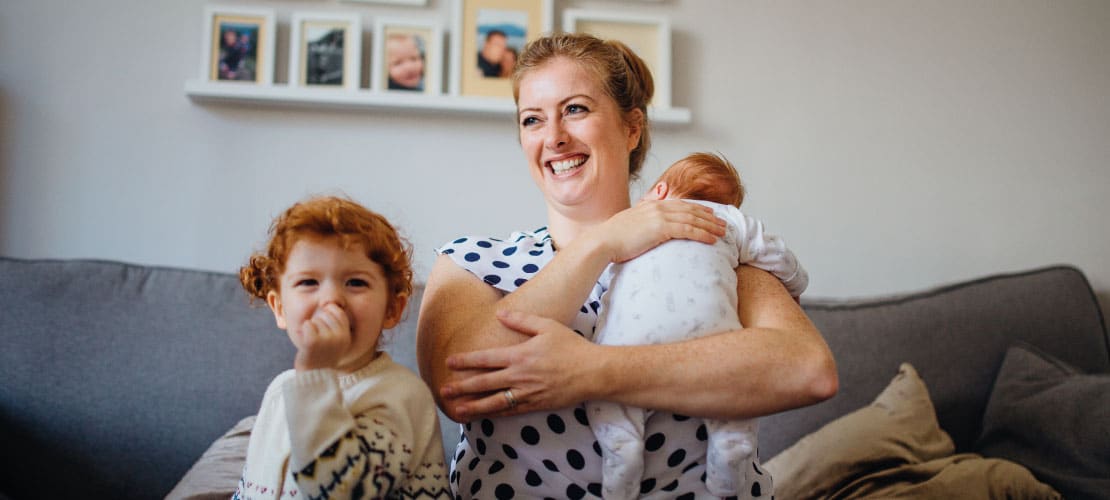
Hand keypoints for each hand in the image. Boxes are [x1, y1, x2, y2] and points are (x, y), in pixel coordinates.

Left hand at [292, 303, 350, 370]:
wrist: (312, 375)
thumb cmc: (322, 355)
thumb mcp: (336, 341)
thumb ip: (336, 325)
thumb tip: (328, 303)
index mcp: (346, 337)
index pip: (338, 312)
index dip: (328, 315)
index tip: (324, 328)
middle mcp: (339, 338)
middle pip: (325, 314)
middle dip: (319, 323)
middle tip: (318, 340)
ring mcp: (326, 340)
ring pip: (315, 320)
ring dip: (310, 329)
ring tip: (312, 343)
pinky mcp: (312, 342)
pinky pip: (307, 325)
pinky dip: (303, 331)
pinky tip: (306, 341)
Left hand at [440, 310, 596, 419]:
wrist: (593, 372)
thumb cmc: (571, 346)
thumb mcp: (547, 326)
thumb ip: (521, 320)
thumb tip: (500, 313)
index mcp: (520, 355)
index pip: (486, 359)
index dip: (466, 361)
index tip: (449, 362)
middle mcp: (520, 376)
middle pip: (484, 383)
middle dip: (462, 387)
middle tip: (443, 390)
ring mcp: (527, 393)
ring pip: (494, 401)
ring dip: (474, 406)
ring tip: (457, 409)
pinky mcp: (536, 405)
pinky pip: (511, 410)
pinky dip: (495, 413)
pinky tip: (484, 415)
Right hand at [592, 199, 725, 262]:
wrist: (603, 241)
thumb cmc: (613, 238)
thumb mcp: (630, 224)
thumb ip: (643, 222)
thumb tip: (648, 229)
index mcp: (651, 205)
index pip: (680, 204)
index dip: (698, 208)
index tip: (710, 213)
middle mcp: (658, 207)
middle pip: (690, 210)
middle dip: (709, 217)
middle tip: (723, 223)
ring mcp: (660, 216)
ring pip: (693, 219)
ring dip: (710, 226)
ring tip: (722, 232)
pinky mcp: (661, 228)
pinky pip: (688, 230)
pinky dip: (702, 234)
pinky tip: (712, 240)